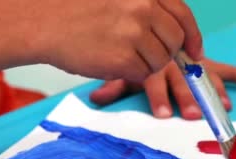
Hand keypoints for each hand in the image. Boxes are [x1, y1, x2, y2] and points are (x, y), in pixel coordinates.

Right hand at [37, 0, 201, 82]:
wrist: (41, 20)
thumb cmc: (76, 9)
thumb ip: (147, 7)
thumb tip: (177, 34)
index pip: (182, 15)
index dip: (192, 36)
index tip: (194, 51)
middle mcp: (143, 7)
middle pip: (174, 41)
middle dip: (165, 52)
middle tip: (144, 54)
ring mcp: (135, 32)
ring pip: (160, 61)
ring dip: (144, 63)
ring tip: (117, 52)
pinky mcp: (124, 58)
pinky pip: (142, 74)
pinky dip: (130, 73)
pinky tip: (109, 60)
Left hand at [89, 59, 235, 118]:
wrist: (151, 26)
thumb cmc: (137, 54)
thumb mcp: (123, 68)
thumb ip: (113, 84)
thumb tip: (95, 99)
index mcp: (155, 64)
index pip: (155, 80)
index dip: (158, 97)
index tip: (161, 115)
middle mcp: (177, 62)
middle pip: (183, 80)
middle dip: (189, 98)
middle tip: (193, 115)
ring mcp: (195, 62)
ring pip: (207, 77)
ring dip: (216, 92)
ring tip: (225, 107)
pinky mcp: (210, 63)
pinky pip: (230, 70)